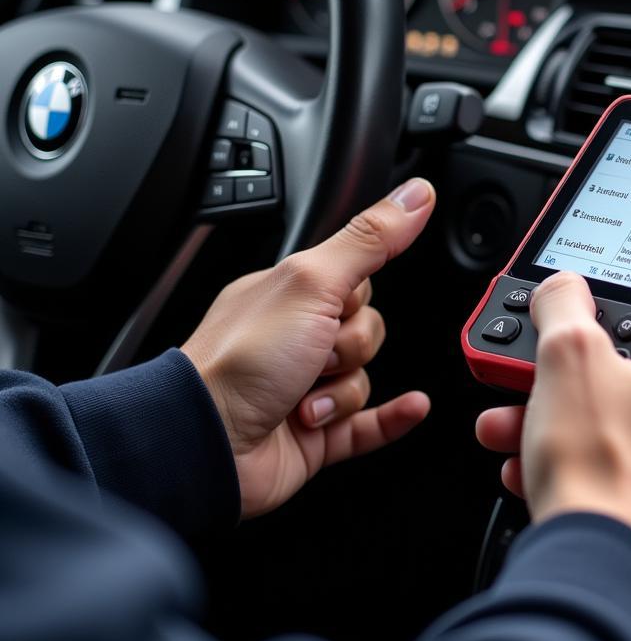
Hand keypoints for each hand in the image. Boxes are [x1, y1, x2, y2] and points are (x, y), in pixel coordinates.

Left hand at [183, 177, 435, 517]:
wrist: (205, 445)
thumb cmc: (239, 363)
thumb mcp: (313, 282)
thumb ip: (369, 240)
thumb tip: (416, 195)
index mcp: (286, 295)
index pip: (354, 281)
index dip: (356, 295)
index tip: (339, 303)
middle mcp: (292, 338)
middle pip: (365, 330)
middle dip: (351, 347)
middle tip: (317, 354)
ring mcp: (302, 387)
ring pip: (365, 378)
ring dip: (345, 391)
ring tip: (306, 399)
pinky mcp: (314, 435)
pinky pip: (369, 424)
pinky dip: (391, 417)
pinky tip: (412, 406)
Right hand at [476, 272, 630, 618]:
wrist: (602, 583)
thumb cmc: (603, 478)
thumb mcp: (566, 360)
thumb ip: (566, 306)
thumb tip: (563, 289)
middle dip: (620, 382)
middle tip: (576, 387)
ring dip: (611, 433)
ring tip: (546, 439)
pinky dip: (630, 484)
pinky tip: (577, 483)